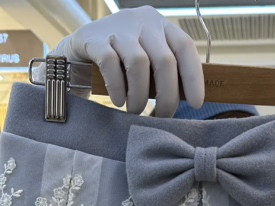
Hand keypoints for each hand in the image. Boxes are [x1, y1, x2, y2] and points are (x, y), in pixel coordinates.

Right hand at [55, 6, 203, 117]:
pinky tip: (118, 101)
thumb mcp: (148, 62)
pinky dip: (118, 88)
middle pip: (164, 60)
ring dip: (140, 95)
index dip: (194, 77)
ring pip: (139, 63)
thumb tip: (190, 101)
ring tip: (135, 111)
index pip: (185, 47)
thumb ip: (166, 74)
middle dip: (167, 96)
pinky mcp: (94, 38)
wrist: (77, 53)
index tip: (197, 104)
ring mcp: (117, 27)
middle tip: (162, 117)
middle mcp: (141, 21)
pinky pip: (110, 64)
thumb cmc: (120, 64)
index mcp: (160, 25)